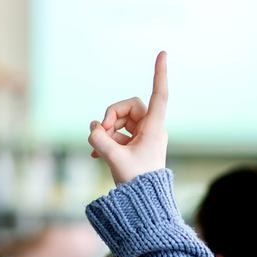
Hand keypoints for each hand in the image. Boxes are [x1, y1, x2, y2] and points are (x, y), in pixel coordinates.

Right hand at [89, 51, 168, 184]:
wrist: (143, 204)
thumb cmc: (137, 182)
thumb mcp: (115, 160)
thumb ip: (101, 140)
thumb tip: (93, 128)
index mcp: (154, 128)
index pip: (159, 95)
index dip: (160, 73)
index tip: (163, 53)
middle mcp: (150, 129)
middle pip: (129, 106)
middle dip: (112, 116)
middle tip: (102, 132)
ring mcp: (142, 137)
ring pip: (120, 120)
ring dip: (106, 130)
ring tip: (97, 147)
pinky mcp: (133, 146)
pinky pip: (117, 134)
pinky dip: (106, 139)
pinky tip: (95, 153)